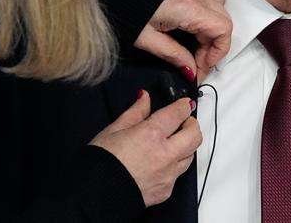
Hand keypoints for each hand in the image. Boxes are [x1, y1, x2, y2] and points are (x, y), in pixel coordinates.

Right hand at [89, 90, 200, 206]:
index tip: (184, 104)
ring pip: (190, 157)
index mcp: (151, 135)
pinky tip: (159, 163)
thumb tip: (145, 97)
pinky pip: (177, 175)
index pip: (178, 114)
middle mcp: (165, 155)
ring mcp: (168, 175)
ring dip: (185, 146)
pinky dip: (173, 166)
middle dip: (192, 125)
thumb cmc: (101, 160)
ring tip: (171, 142)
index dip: (183, 106)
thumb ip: (135, 112)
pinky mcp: (165, 191)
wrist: (95, 194)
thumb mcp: (114, 129)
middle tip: (183, 122)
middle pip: (194, 136)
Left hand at [135, 0, 231, 80]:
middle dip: (215, 45)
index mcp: (189, 8)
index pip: (222, 30)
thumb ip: (173, 55)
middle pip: (224, 21)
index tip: (201, 68)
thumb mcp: (147, 39)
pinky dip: (210, 12)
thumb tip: (191, 71)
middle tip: (196, 61)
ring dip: (214, 28)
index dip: (217, 53)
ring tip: (196, 43)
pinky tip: (194, 24)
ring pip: (221, 7)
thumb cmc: (127, 10)